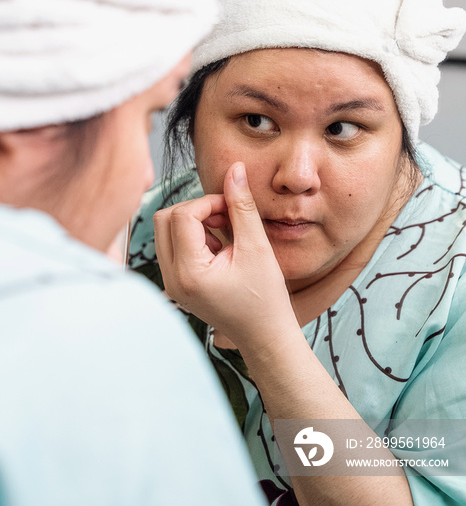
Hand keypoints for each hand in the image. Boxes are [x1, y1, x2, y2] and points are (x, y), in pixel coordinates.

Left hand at [153, 162, 295, 351]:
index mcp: (189, 273)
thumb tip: (234, 170)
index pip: (182, 215)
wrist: (264, 335)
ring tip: (226, 233)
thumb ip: (242, 206)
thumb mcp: (257, 247)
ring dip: (194, 222)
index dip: (208, 202)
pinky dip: (193, 237)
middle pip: (164, 219)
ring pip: (165, 230)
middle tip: (226, 216)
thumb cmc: (265, 298)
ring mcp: (171, 283)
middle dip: (196, 209)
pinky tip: (220, 247)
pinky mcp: (176, 284)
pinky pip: (173, 246)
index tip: (232, 207)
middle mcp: (172, 280)